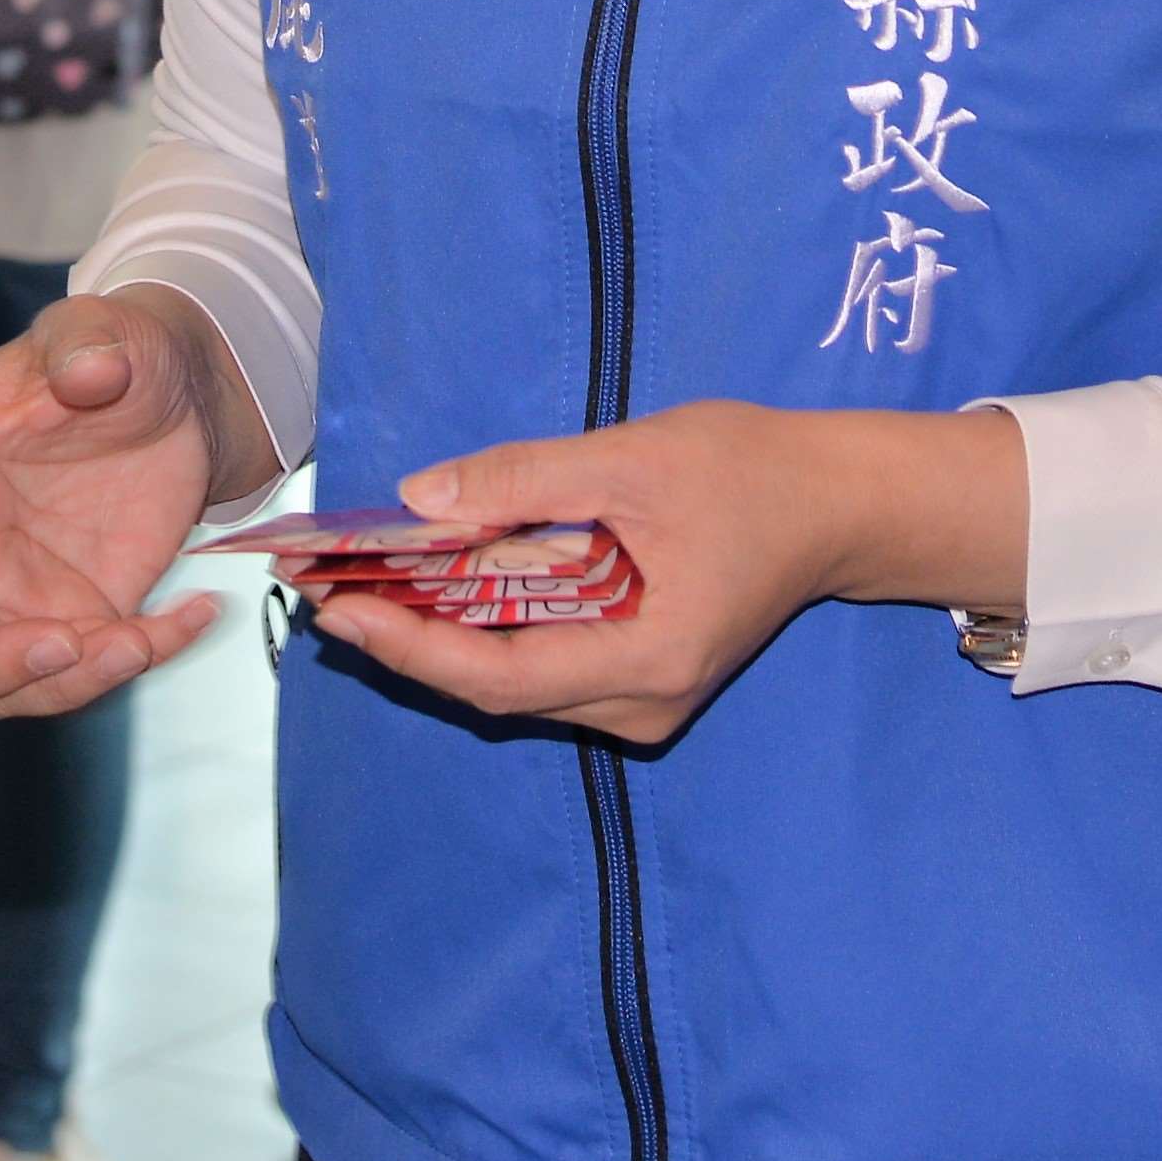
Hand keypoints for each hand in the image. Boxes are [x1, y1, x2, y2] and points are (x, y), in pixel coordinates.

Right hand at [0, 293, 237, 719]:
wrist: (174, 398)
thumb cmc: (114, 354)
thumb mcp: (102, 329)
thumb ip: (85, 341)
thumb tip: (89, 373)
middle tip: (64, 646)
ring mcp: (14, 597)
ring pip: (0, 685)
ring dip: (66, 684)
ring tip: (141, 639)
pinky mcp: (76, 620)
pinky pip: (87, 673)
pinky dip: (140, 660)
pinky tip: (193, 615)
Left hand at [298, 402, 1025, 752]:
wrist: (836, 502)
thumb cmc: (747, 470)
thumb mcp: (632, 457)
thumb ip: (524, 478)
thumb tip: (418, 500)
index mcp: (648, 660)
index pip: (500, 677)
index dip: (411, 648)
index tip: (338, 610)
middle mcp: (644, 703)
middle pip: (499, 690)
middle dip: (407, 642)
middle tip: (325, 590)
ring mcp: (647, 701)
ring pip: (517, 685)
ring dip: (440, 637)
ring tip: (363, 586)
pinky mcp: (644, 681)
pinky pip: (545, 668)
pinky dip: (488, 631)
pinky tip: (439, 590)